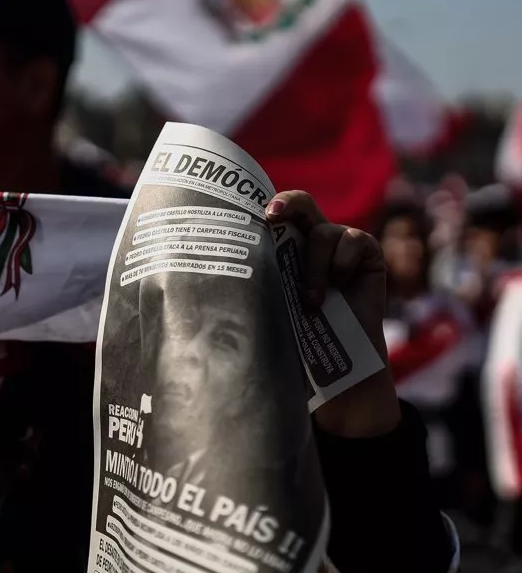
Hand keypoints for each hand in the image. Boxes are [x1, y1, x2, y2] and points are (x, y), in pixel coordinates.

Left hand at [266, 190, 399, 437]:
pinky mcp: (366, 254)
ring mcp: (340, 245)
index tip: (252, 216)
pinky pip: (353, 240)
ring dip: (314, 265)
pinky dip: (342, 262)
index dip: (262, 209)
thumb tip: (206, 286)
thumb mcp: (268, 312)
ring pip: (323, 232)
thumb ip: (254, 289)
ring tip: (311, 303)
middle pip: (299, 204)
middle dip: (286, 203)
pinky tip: (338, 287)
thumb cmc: (295, 341)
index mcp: (282, 251)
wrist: (338, 369)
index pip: (272, 218)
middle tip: (272, 216)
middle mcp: (309, 241)